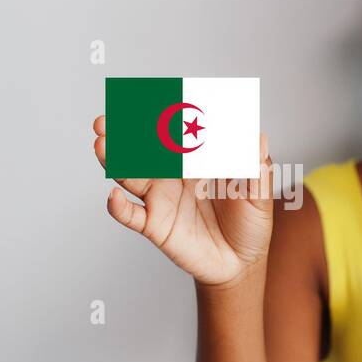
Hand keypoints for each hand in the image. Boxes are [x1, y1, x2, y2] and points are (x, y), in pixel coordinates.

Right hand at [93, 115, 274, 286]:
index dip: (159, 115)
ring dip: (114, 160)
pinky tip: (113, 197)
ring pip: (130, 175)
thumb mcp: (259, 193)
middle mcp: (172, 174)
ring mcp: (160, 198)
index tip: (148, 98)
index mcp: (196, 159)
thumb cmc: (250, 223)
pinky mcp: (155, 224)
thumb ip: (256, 166)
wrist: (242, 263)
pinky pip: (131, 215)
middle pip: (143, 148)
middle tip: (108, 117)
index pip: (174, 131)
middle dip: (124, 131)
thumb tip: (259, 136)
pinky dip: (118, 207)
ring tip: (103, 144)